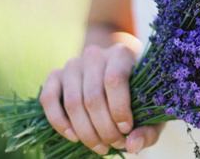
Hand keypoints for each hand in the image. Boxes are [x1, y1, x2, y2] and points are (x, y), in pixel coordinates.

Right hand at [39, 43, 164, 154]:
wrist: (115, 72)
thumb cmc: (137, 93)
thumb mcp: (151, 109)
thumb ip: (148, 129)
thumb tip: (132, 144)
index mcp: (121, 53)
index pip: (114, 80)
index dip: (119, 109)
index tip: (126, 129)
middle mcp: (94, 55)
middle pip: (93, 97)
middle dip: (104, 128)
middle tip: (115, 144)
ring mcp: (72, 64)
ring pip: (72, 102)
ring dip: (85, 132)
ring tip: (101, 146)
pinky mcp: (55, 75)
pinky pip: (48, 99)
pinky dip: (59, 122)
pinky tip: (74, 137)